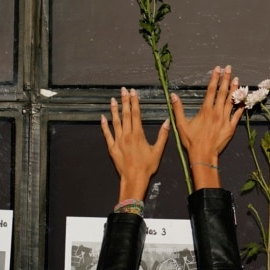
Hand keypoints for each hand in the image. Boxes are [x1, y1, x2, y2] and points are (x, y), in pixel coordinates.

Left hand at [101, 87, 168, 201]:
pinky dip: (104, 126)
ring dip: (114, 110)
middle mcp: (127, 135)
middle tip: (123, 90)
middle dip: (125, 101)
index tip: (133, 93)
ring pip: (115, 122)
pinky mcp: (112, 148)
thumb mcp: (158, 151)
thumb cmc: (147, 166)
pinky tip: (102, 118)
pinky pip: (107, 134)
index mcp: (138, 134)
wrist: (134, 178)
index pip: (136, 114)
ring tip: (113, 100)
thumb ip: (162, 135)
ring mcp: (118, 141)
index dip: (134, 102)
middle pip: (126, 115)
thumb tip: (167, 122)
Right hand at [172, 65, 243, 188]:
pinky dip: (240, 106)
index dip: (214, 78)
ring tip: (237, 79)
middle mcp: (217, 112)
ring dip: (234, 89)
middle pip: (222, 92)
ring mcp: (225, 119)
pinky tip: (243, 99)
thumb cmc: (191, 141)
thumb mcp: (181, 124)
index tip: (217, 69)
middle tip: (229, 68)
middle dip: (226, 79)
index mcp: (205, 110)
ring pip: (231, 101)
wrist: (203, 155)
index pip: (211, 90)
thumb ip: (178, 109)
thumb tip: (173, 96)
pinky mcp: (231, 127)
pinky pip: (237, 115)